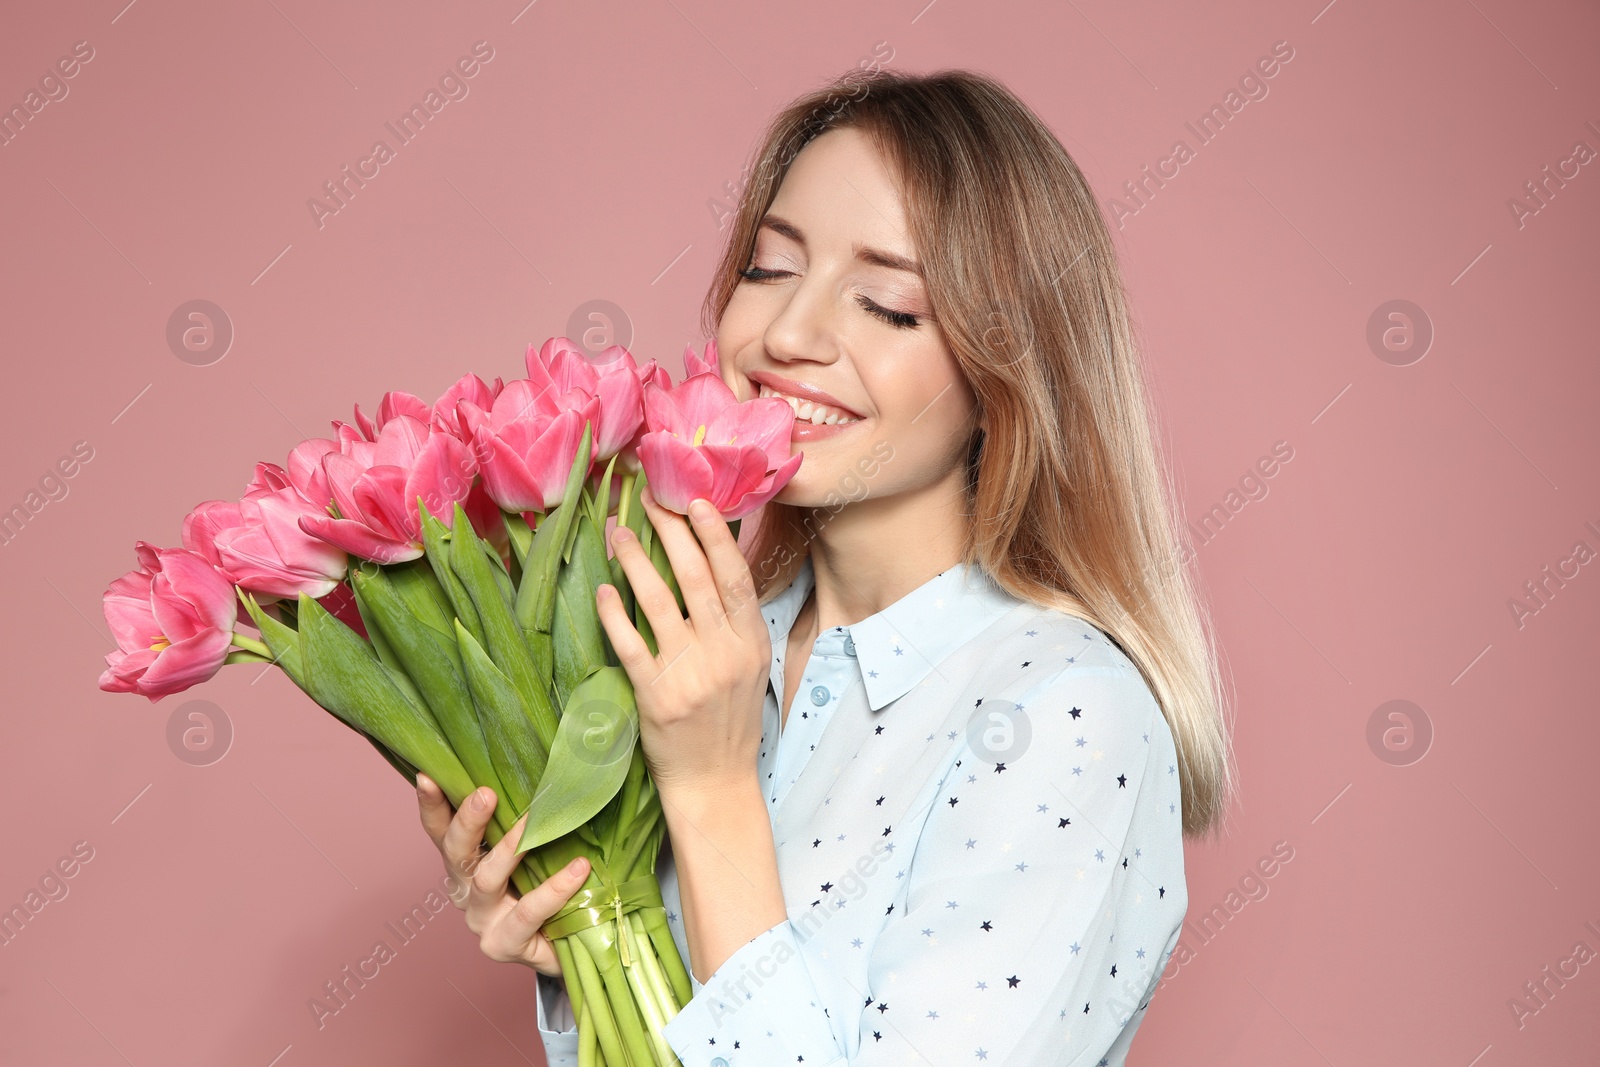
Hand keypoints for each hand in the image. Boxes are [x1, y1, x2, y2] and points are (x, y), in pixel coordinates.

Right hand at [416, 773, 590, 976]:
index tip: (428, 775)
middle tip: (485, 794)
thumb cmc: (552, 888)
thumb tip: (548, 774)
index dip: (432, 805)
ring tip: (536, 822)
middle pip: (455, 853)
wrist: (574, 947)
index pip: (441, 831)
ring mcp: (482, 921)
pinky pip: (528, 912)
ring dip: (510, 848)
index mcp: (467, 864)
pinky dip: (554, 888)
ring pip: (486, 881)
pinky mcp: (504, 944)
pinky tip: (579, 868)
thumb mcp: (536, 851)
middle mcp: (466, 892)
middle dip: (468, 821)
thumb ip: (529, 822)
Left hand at [597, 486, 769, 797]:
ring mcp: (689, 674)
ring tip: (617, 532)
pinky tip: (602, 591)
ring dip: (635, 560)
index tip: (695, 501)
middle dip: (670, 532)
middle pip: (694, 578)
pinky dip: (614, 614)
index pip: (734, 577)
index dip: (714, 536)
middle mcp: (723, 653)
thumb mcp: (750, 669)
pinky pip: (630, 644)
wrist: (716, 782)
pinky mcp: (655, 696)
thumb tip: (714, 567)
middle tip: (649, 501)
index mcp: (751, 643)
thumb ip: (735, 624)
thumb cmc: (730, 722)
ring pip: (658, 602)